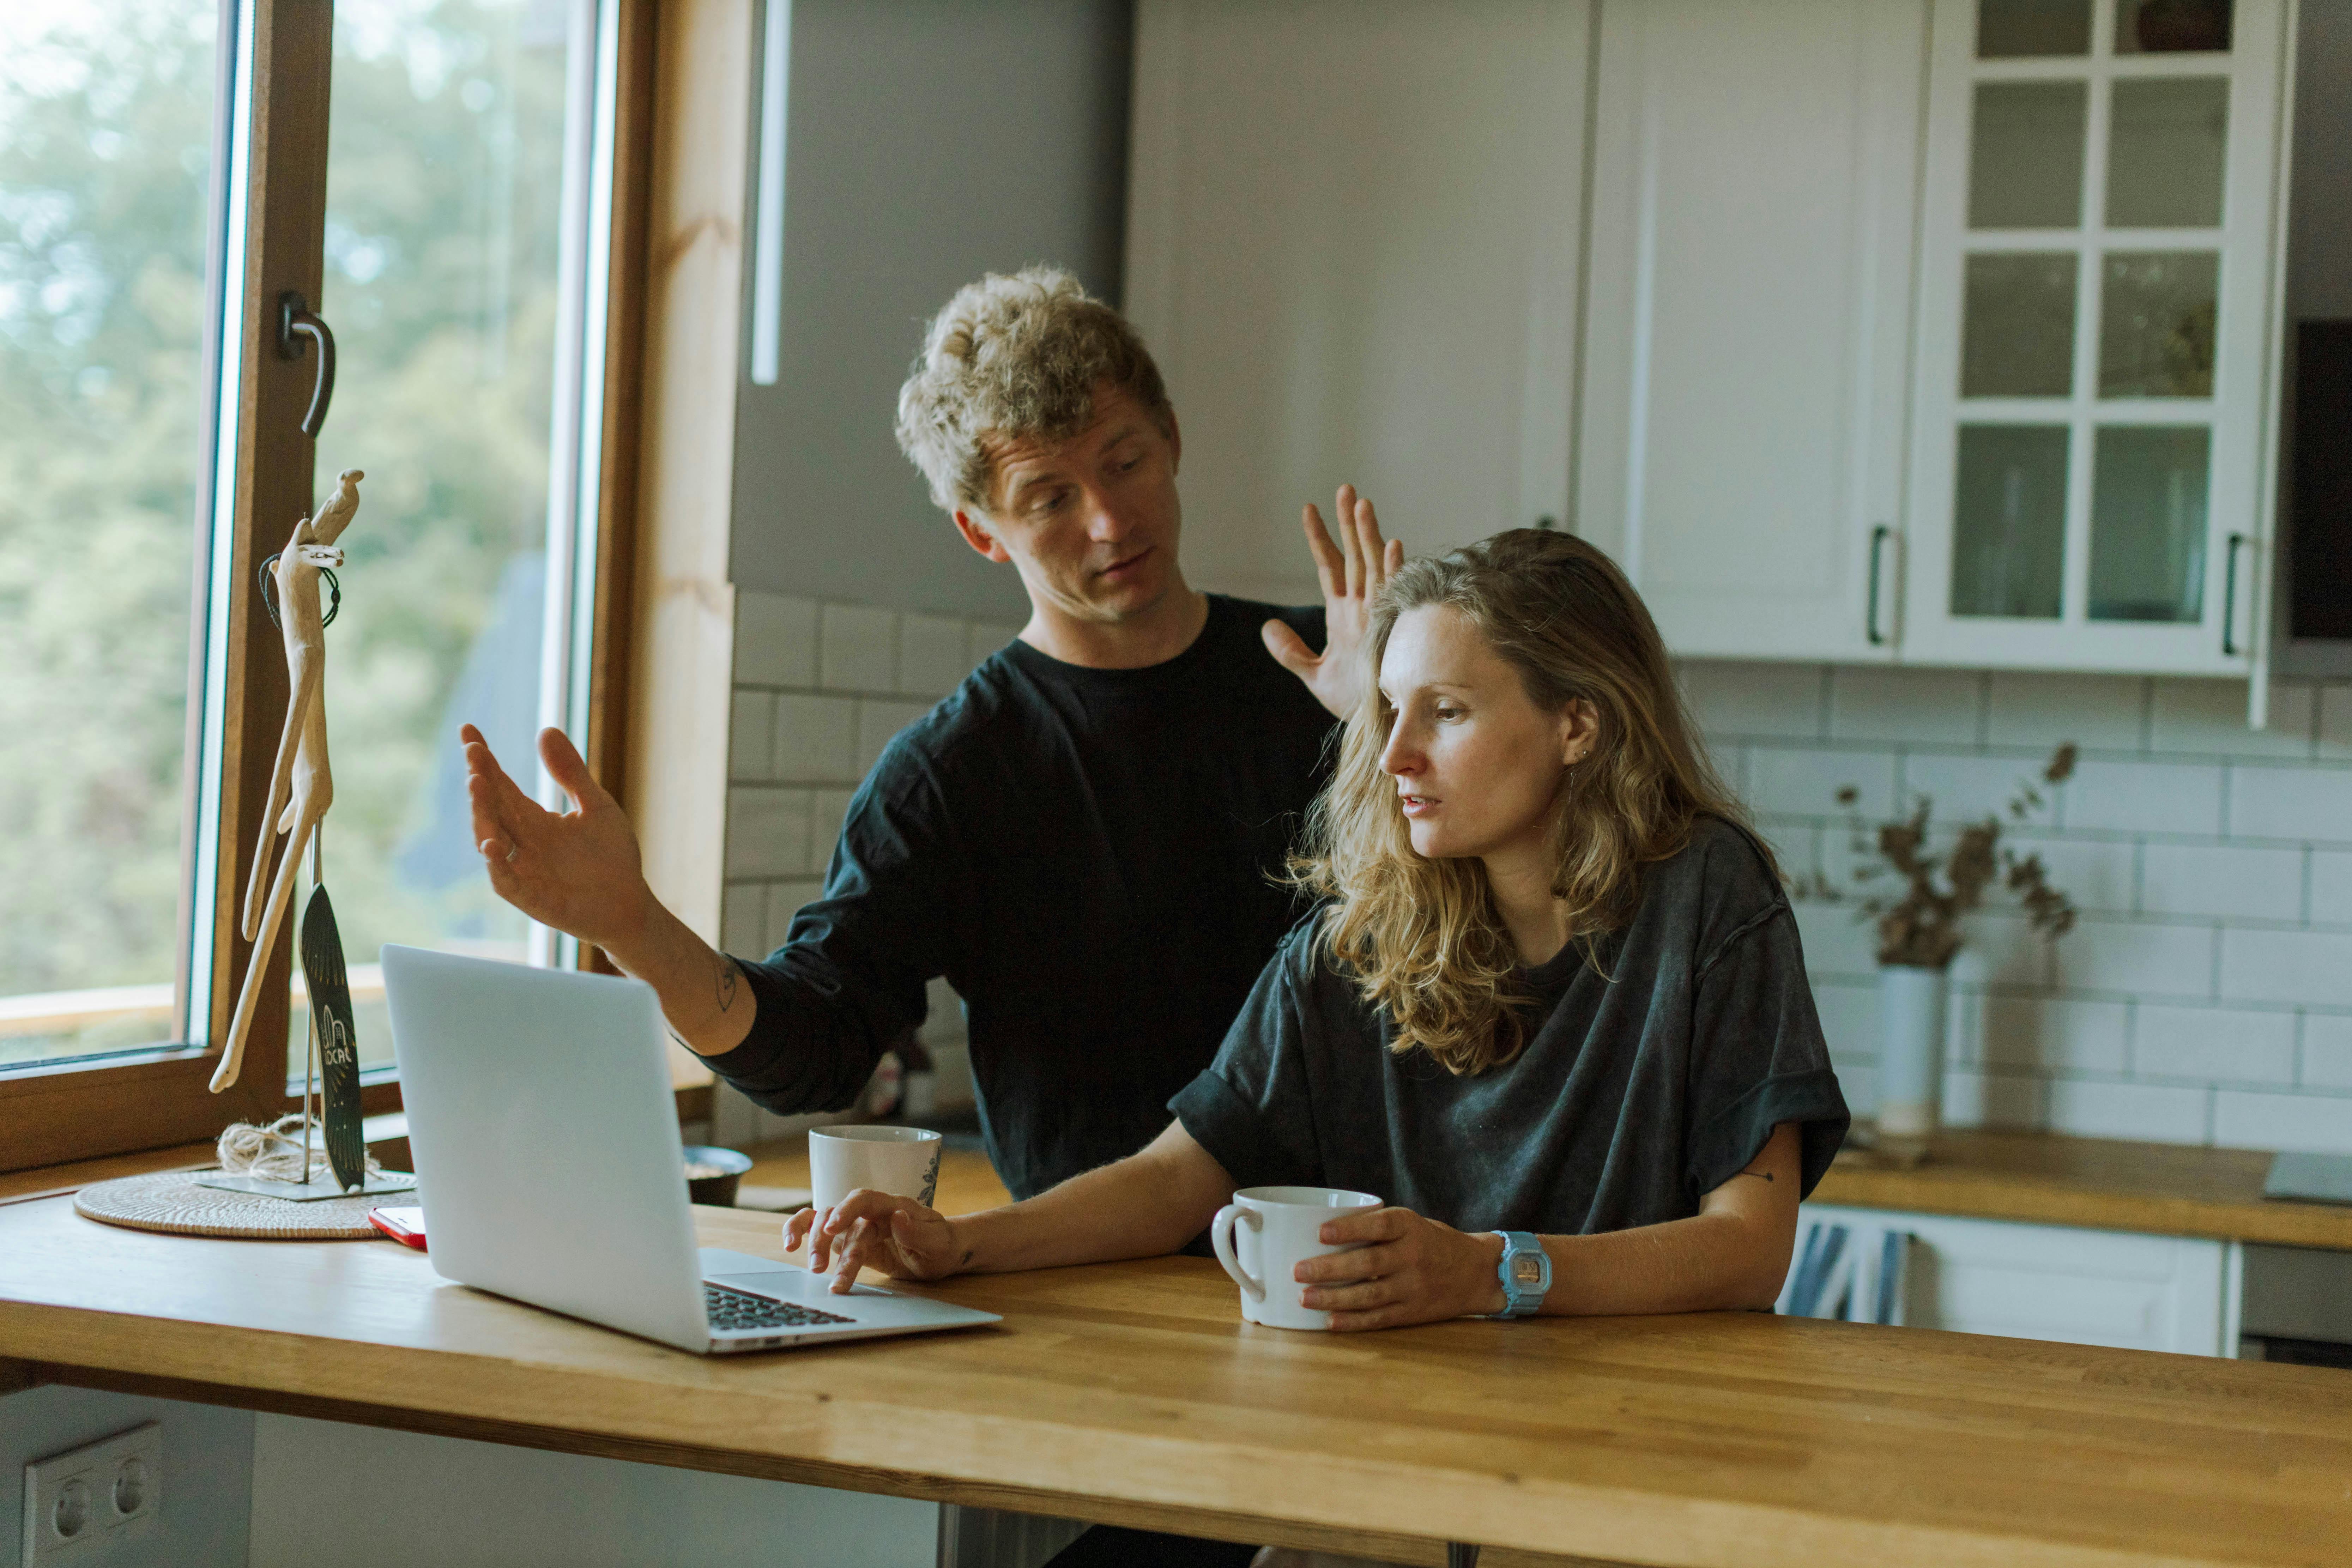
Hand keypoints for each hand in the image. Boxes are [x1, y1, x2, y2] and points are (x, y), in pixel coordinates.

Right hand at [464, 724, 653, 956]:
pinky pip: (505, 879)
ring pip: (491, 838)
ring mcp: (522, 869)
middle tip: (474, 751)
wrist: (630, 904)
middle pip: (493, 807)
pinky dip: (497, 864)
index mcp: (535, 819)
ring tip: (477, 783)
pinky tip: (491, 844)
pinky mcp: (529, 897)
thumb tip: (545, 729)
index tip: (468, 728)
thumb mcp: (595, 806)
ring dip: (482, 813)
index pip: (502, 784)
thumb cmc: (612, 857)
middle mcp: (521, 842)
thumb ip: (571, 773)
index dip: (485, 759)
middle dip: (481, 779)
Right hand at [786, 1189, 965, 1294]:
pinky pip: (822, 1229)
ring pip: (826, 1222)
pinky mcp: (849, 1238)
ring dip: (814, 1242)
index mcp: (894, 1206)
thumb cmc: (940, 1245)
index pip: (865, 1199)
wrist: (941, 1251)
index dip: (846, 1211)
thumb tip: (899, 1217)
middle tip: (818, 1269)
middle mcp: (872, 1212)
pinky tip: (791, 1245)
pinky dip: (804, 1232)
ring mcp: (858, 1223)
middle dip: (826, 1240)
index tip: (832, 1229)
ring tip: (812, 1269)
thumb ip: (917, 1232)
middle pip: (840, 1214)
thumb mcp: (937, 1244)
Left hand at [1263, 484, 1403, 719]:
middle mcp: (1363, 606)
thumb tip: (1267, 627)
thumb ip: (1289, 651)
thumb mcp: (1313, 674)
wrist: (1375, 725)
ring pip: (1372, 565)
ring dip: (1367, 535)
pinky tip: (1392, 543)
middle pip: (1353, 555)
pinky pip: (1395, 592)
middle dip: (1347, 523)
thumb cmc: (1352, 701)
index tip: (1308, 509)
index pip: (1329, 566)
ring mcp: (1379, 613)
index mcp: (1343, 613)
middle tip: (1344, 489)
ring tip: (1361, 504)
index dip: (1319, 538)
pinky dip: (1393, 568)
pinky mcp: (1393, 626)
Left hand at [1295, 1206, 1505, 1330]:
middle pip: (1369, 1264)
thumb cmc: (1432, 1242)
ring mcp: (1413, 1288)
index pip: (1379, 1226)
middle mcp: (1413, 1257)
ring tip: (1305, 1298)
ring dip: (1334, 1298)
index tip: (1321, 1232)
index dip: (1350, 1229)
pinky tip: (1330, 1321)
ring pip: (1370, 1295)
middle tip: (1298, 1271)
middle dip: (1330, 1269)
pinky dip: (1353, 1321)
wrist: (1476, 1273)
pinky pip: (1379, 1319)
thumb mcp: (1411, 1222)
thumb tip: (1320, 1232)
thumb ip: (1376, 1226)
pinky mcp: (1412, 1312)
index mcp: (1410, 1227)